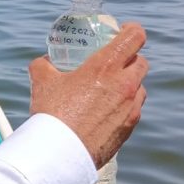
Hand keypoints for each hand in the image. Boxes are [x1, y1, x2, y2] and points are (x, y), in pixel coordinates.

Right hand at [28, 23, 147, 168]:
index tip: (123, 31)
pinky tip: (106, 112)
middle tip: (114, 62)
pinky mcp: (129, 127)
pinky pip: (133, 109)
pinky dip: (124, 106)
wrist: (60, 153)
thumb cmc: (52, 114)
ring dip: (129, 84)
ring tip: (109, 90)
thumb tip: (45, 62)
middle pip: (141, 62)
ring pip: (140, 87)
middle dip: (130, 59)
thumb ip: (44, 65)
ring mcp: (130, 107)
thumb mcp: (41, 81)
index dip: (132, 30)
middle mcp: (125, 85)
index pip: (135, 37)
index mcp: (106, 66)